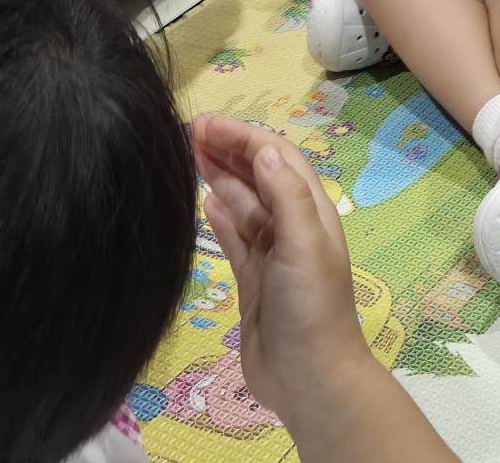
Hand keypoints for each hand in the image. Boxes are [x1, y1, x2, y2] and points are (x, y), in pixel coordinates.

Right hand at [193, 114, 372, 425]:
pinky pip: (235, 236)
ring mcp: (271, 252)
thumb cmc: (311, 306)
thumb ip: (287, 196)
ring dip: (220, 177)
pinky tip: (202, 200)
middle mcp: (291, 224)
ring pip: (244, 202)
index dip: (244, 137)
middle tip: (189, 133)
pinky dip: (220, 215)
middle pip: (258, 174)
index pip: (276, 158)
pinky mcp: (252, 278)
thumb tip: (264, 150)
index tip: (207, 124)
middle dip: (229, 150)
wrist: (308, 376)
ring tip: (188, 155)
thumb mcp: (304, 244)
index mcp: (310, 209)